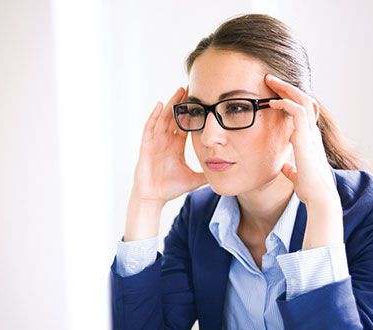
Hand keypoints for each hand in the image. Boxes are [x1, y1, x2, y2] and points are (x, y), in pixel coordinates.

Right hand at [131, 87, 206, 206]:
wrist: (154, 198)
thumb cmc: (170, 188)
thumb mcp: (194, 179)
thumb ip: (208, 174)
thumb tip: (226, 174)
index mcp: (176, 146)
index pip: (185, 125)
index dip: (192, 114)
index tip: (202, 101)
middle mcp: (166, 141)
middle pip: (174, 117)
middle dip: (182, 103)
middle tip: (192, 87)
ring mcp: (156, 142)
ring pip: (164, 118)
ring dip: (171, 104)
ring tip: (179, 91)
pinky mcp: (147, 146)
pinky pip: (150, 128)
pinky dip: (154, 116)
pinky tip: (161, 105)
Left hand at [265, 74, 339, 210]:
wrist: (319, 197)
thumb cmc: (310, 188)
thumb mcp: (297, 175)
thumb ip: (290, 169)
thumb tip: (284, 168)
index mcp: (309, 139)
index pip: (302, 111)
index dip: (290, 100)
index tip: (273, 95)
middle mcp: (312, 132)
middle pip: (304, 99)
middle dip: (287, 87)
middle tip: (270, 79)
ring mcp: (310, 133)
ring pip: (302, 100)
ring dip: (286, 88)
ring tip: (270, 81)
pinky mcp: (306, 137)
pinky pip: (298, 111)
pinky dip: (286, 103)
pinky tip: (273, 101)